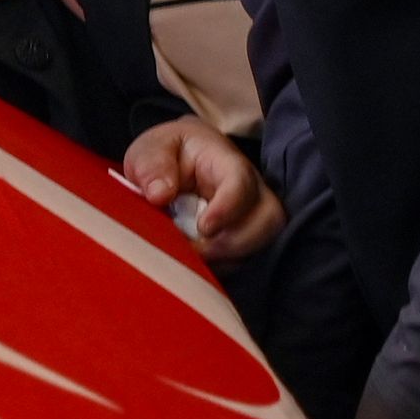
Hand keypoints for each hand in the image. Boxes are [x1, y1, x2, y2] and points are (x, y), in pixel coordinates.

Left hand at [123, 118, 285, 264]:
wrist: (176, 164)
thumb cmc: (167, 154)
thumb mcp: (150, 151)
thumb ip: (153, 167)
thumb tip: (160, 194)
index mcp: (226, 162)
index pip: (241, 184)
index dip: (227, 209)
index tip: (203, 228)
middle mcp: (250, 190)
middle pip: (269, 219)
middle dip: (236, 243)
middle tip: (197, 250)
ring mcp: (252, 217)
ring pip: (263, 245)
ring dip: (228, 259)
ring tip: (192, 258)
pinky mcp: (245, 239)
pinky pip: (247, 260)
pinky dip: (223, 268)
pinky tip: (197, 265)